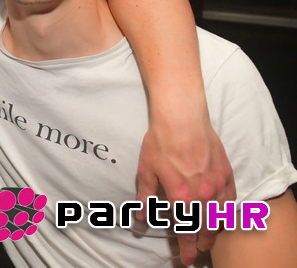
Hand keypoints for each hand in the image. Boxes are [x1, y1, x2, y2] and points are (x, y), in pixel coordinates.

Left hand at [136, 110, 234, 265]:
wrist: (182, 118)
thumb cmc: (161, 142)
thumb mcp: (146, 170)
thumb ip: (146, 196)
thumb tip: (141, 216)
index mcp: (181, 196)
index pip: (186, 229)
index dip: (186, 246)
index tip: (187, 258)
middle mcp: (203, 193)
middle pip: (205, 226)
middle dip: (202, 242)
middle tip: (199, 252)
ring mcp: (217, 183)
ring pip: (220, 215)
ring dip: (215, 229)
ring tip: (209, 238)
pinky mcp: (226, 172)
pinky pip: (230, 198)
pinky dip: (227, 210)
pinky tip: (223, 214)